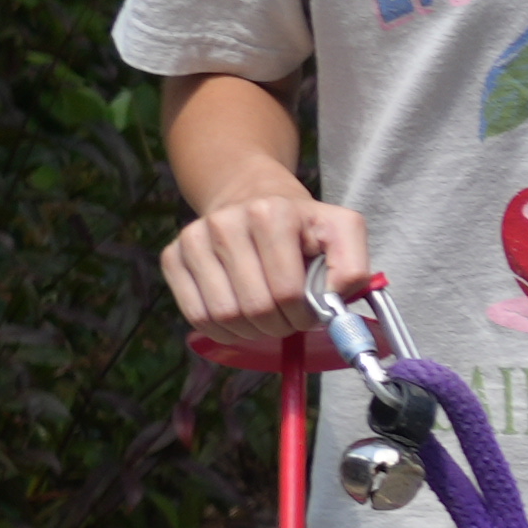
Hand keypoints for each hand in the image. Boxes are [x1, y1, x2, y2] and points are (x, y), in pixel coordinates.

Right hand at [158, 185, 376, 355]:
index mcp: (272, 214)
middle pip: (255, 308)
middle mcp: (226, 222)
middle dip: (280, 325)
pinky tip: (241, 319)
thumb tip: (335, 305)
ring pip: (224, 316)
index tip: (311, 311)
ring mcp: (194, 238)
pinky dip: (223, 330)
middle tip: (290, 318)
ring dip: (252, 331)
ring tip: (268, 317)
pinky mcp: (172, 256)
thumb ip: (354, 268)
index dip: (305, 314)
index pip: (288, 292)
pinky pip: (196, 316)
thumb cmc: (301, 224)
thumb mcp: (342, 232)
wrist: (252, 196)